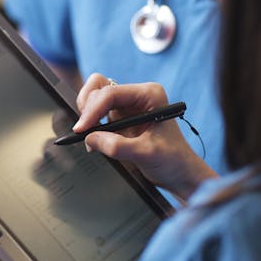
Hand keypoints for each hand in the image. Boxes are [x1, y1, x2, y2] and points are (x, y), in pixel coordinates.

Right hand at [75, 74, 217, 201]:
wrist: (179, 173)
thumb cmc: (173, 160)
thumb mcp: (147, 154)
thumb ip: (118, 146)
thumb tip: (90, 139)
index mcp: (149, 94)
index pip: (111, 93)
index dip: (93, 110)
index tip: (82, 129)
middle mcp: (137, 96)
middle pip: (99, 88)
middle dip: (88, 108)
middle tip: (83, 131)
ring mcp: (127, 106)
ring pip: (94, 97)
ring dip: (87, 114)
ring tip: (90, 136)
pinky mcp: (119, 118)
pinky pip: (96, 113)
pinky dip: (90, 124)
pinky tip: (95, 140)